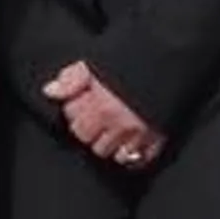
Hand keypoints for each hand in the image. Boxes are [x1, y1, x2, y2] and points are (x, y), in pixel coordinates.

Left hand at [43, 59, 166, 168]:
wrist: (169, 57)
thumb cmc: (132, 58)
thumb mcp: (98, 62)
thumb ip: (72, 77)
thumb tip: (50, 92)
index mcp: (101, 100)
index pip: (72, 117)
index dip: (74, 108)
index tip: (82, 102)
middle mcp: (117, 120)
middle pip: (86, 138)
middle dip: (86, 127)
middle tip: (95, 116)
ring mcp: (137, 134)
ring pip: (107, 154)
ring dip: (106, 143)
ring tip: (111, 128)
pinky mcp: (156, 142)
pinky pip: (135, 161)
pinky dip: (130, 155)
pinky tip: (128, 142)